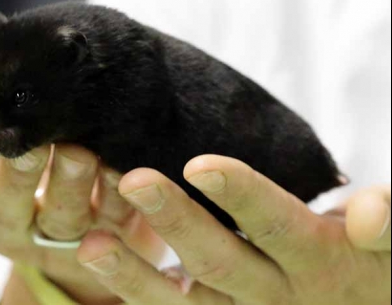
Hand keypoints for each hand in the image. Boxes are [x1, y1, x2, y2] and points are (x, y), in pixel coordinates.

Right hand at [0, 33, 164, 303]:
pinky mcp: (101, 230)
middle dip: (15, 178)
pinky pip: (113, 219)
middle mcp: (9, 214)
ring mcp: (55, 227)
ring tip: (81, 154)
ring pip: (62, 216)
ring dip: (71, 184)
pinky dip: (118, 195)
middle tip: (29, 149)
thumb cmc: (11, 153)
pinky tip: (124, 169)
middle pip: (4, 205)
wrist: (67, 196)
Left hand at [77, 155, 390, 304]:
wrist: (363, 304)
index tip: (199, 163)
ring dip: (136, 277)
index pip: (277, 225)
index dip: (242, 196)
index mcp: (318, 262)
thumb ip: (389, 220)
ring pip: (185, 304)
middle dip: (176, 221)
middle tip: (132, 179)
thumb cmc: (374, 264)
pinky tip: (97, 271)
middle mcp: (276, 297)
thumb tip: (368, 214)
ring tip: (91, 245)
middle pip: (219, 262)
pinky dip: (136, 297)